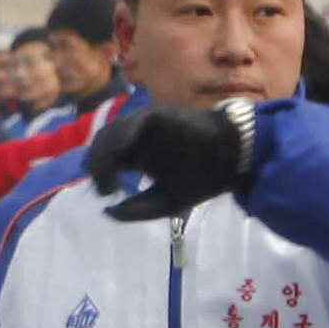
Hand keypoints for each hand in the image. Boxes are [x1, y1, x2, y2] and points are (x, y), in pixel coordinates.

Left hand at [85, 99, 255, 226]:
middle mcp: (136, 138)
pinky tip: (121, 152)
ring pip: (113, 131)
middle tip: (105, 187)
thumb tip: (106, 212)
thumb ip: (136, 209)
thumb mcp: (164, 203)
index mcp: (136, 155)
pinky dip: (123, 134)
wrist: (231, 161)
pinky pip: (134, 122)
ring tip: (108, 175)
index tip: (105, 194)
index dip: (99, 174)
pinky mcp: (158, 115)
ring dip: (105, 152)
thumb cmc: (201, 179)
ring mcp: (145, 125)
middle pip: (103, 144)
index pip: (105, 160)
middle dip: (97, 164)